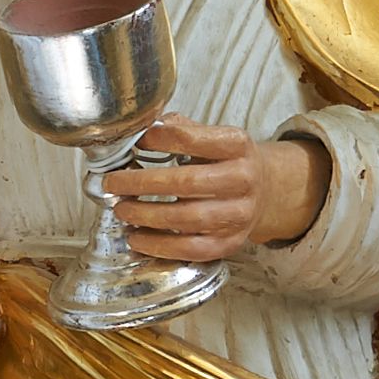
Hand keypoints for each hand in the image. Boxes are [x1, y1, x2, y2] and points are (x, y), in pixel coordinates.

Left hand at [99, 118, 329, 264]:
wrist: (265, 192)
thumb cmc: (228, 163)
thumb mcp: (214, 137)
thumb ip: (182, 130)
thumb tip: (144, 128)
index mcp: (237, 145)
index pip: (191, 139)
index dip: (157, 140)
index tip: (134, 143)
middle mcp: (243, 179)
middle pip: (185, 182)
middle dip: (141, 183)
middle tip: (113, 183)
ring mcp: (239, 215)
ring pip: (186, 219)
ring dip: (145, 215)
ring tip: (121, 209)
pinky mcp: (230, 244)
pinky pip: (190, 250)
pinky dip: (159, 246)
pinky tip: (137, 238)